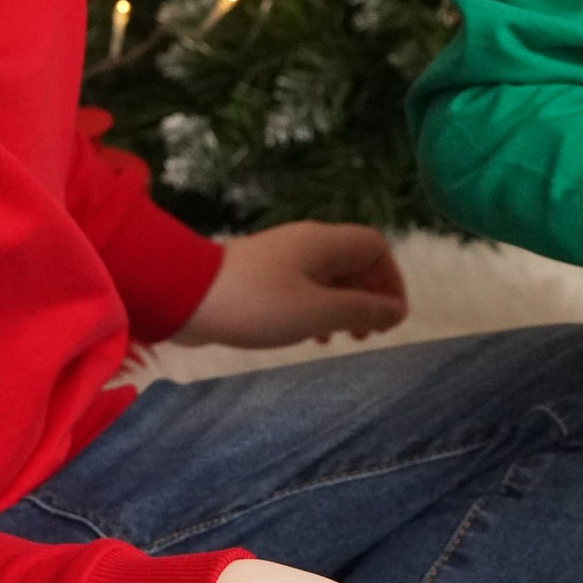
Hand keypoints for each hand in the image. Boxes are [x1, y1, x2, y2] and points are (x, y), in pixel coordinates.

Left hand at [173, 222, 408, 348]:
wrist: (188, 295)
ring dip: (345, 304)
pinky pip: (306, 285)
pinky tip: (311, 336)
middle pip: (355, 260)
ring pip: (330, 275)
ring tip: (346, 340)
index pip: (375, 247)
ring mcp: (284, 257)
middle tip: (370, 334)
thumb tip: (395, 310)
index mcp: (324, 243)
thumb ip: (359, 310)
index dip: (391, 279)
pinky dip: (319, 307)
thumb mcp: (316, 313)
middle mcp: (308, 243)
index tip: (392, 318)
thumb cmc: (257, 303)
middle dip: (370, 295)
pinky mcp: (264, 275)